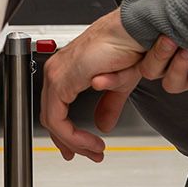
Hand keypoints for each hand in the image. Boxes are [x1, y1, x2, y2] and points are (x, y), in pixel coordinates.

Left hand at [40, 11, 147, 161]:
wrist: (136, 32)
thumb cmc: (129, 46)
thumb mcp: (119, 84)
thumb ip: (108, 106)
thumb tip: (104, 125)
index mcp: (67, 69)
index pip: (56, 110)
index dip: (68, 134)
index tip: (83, 148)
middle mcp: (57, 70)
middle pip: (51, 118)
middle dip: (71, 142)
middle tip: (90, 154)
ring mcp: (57, 74)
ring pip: (52, 122)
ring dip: (75, 142)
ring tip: (95, 150)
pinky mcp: (62, 80)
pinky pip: (58, 119)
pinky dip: (74, 136)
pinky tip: (91, 142)